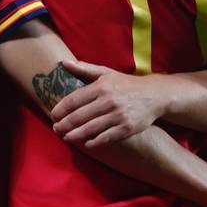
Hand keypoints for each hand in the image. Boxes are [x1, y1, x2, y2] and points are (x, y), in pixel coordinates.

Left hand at [49, 58, 166, 145]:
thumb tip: (63, 62)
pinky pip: (106, 137)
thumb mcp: (106, 72)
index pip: (74, 99)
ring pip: (91, 128)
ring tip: (66, 137)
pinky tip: (85, 144)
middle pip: (80, 116)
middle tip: (56, 129)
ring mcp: (118, 115)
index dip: (61, 109)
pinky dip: (94, 142)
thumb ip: (84, 69)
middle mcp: (108, 101)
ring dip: (75, 135)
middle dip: (65, 124)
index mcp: (101, 87)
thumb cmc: (126, 84)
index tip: (52, 115)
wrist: (154, 95)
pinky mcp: (127, 128)